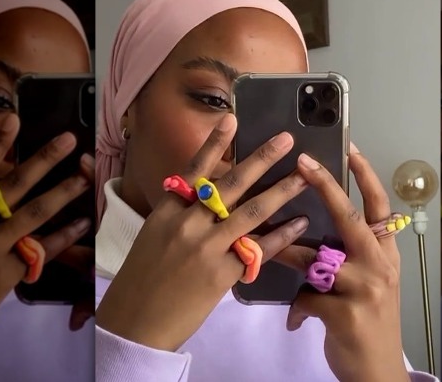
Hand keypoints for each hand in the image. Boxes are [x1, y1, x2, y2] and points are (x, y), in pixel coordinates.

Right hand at [0, 114, 93, 350]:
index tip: (15, 118)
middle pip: (14, 183)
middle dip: (45, 159)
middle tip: (68, 140)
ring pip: (35, 211)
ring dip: (65, 191)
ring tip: (86, 175)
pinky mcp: (7, 271)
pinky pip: (43, 247)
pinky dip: (65, 235)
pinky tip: (82, 223)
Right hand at [95, 114, 310, 351]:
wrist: (136, 322)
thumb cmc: (142, 280)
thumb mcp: (153, 237)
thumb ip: (180, 215)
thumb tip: (210, 197)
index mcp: (167, 212)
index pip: (195, 169)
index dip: (215, 143)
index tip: (233, 118)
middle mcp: (187, 224)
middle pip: (230, 184)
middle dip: (261, 159)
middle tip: (286, 139)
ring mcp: (207, 248)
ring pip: (251, 212)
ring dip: (282, 191)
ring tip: (305, 176)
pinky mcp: (223, 273)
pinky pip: (259, 249)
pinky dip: (281, 236)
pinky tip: (300, 223)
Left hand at [275, 148, 408, 381]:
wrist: (378, 372)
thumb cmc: (370, 323)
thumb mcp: (370, 284)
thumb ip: (349, 257)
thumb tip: (309, 233)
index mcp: (386, 255)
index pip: (379, 207)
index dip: (365, 176)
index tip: (349, 148)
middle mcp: (380, 266)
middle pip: (351, 217)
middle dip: (326, 186)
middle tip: (302, 162)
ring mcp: (365, 289)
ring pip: (316, 259)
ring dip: (289, 254)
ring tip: (268, 251)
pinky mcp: (346, 314)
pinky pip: (306, 299)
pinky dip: (297, 309)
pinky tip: (296, 320)